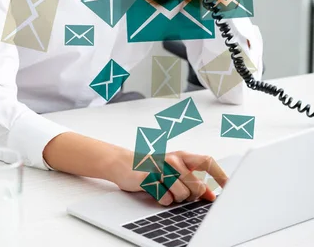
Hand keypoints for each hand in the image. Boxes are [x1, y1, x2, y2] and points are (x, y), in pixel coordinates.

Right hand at [111, 148, 227, 206]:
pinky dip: (163, 199)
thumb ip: (194, 180)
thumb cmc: (153, 168)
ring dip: (176, 198)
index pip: (207, 161)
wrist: (125, 164)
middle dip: (192, 195)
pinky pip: (165, 199)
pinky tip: (156, 190)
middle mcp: (174, 159)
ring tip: (166, 188)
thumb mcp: (175, 171)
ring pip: (182, 195)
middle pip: (197, 186)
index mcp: (183, 155)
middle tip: (180, 190)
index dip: (221, 175)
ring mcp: (161, 168)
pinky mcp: (149, 178)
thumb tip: (212, 196)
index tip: (231, 187)